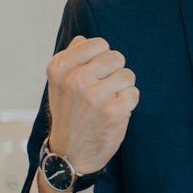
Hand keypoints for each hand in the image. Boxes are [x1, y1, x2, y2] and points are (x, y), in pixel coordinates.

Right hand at [44, 35, 138, 174]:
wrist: (70, 154)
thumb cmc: (69, 114)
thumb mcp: (58, 84)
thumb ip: (71, 58)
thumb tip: (84, 39)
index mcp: (59, 68)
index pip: (99, 44)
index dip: (102, 59)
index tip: (92, 75)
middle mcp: (75, 80)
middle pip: (117, 57)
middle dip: (114, 73)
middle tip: (101, 91)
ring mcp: (94, 96)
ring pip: (128, 75)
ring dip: (122, 89)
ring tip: (106, 103)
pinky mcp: (113, 112)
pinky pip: (134, 93)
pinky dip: (128, 103)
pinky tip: (113, 114)